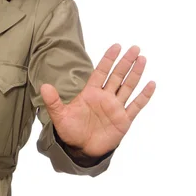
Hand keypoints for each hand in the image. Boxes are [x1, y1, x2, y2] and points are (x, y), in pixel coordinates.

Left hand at [40, 44, 155, 157]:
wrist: (81, 150)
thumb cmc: (70, 131)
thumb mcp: (59, 116)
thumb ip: (53, 101)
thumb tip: (43, 86)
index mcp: (90, 93)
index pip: (101, 72)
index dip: (108, 59)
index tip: (116, 46)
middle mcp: (105, 97)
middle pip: (117, 75)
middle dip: (125, 62)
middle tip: (134, 48)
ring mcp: (115, 108)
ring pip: (128, 87)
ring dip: (135, 74)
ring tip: (142, 59)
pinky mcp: (124, 120)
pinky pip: (136, 106)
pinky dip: (144, 96)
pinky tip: (151, 84)